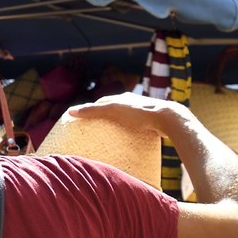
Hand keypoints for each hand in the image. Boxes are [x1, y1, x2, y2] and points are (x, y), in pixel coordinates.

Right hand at [65, 94, 188, 136]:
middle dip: (104, 116)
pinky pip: (136, 126)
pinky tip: (127, 139)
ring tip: (109, 135)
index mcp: (123, 98)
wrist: (167, 118)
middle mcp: (133, 102)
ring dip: (117, 124)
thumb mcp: (112, 110)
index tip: (83, 118)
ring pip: (126, 117)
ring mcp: (143, 111)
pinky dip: (128, 131)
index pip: (103, 101)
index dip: (92, 108)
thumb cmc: (139, 114)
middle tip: (94, 128)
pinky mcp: (151, 121)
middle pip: (114, 108)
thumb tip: (70, 111)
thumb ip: (92, 111)